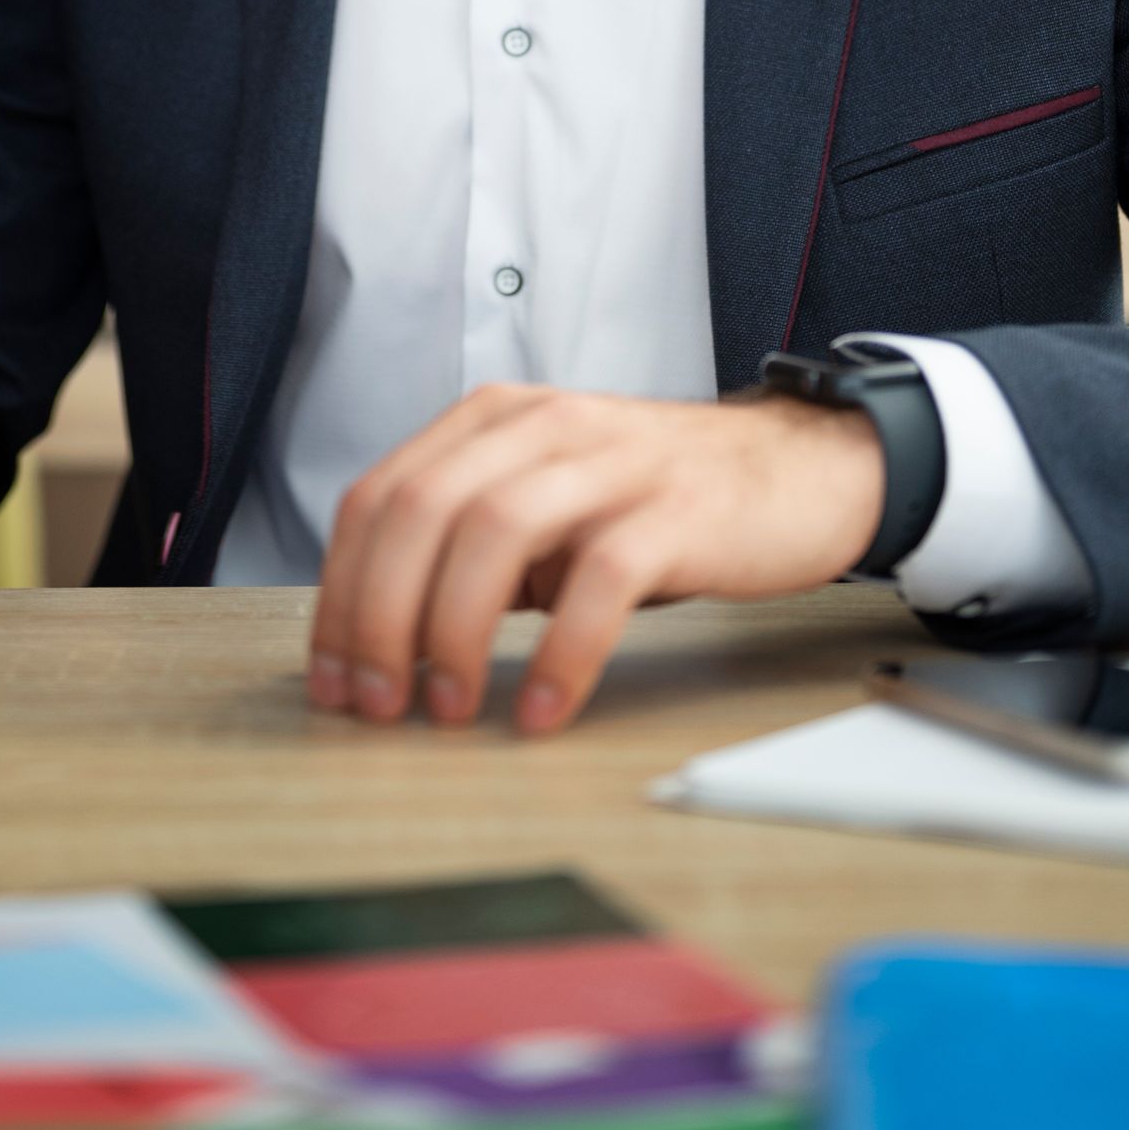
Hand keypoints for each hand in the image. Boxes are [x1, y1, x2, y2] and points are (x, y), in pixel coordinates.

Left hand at [307, 383, 884, 736]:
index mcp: (492, 421)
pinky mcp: (675, 512)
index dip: (341, 592)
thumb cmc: (656, 499)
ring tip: (448, 708)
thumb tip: (384, 644)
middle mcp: (540, 426)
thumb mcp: (545, 502)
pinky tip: (541, 708)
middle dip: (380, 615)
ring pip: (494, 530)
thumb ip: (470, 545)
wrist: (793, 470)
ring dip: (452, 630)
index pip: (380, 497)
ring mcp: (610, 463)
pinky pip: (600, 581)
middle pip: (422, 509)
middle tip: (378, 703)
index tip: (335, 677)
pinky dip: (560, 653)